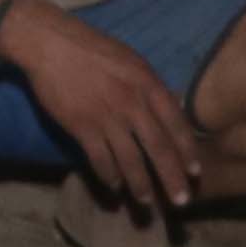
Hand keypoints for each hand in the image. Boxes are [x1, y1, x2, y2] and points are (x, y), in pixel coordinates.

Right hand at [0, 0, 199, 212]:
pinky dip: (109, 176)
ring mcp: (107, 116)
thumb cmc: (92, 49)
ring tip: (147, 203)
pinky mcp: (82, 127)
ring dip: (140, 186)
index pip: (176, 124)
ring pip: (131, 160)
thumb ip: (150, 86)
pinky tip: (113, 186)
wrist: (51, 44)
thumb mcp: (131, 60)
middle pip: (158, 148)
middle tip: (181, 201)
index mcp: (148, 83)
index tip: (194, 172)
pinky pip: (101, 159)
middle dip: (172, 178)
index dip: (187, 151)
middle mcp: (132, 103)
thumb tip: (171, 108)